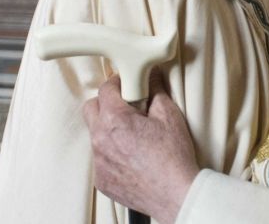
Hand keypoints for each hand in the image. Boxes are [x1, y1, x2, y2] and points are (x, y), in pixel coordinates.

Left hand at [82, 72, 198, 222]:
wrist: (176, 194)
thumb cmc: (174, 156)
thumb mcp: (169, 114)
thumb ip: (155, 89)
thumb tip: (151, 74)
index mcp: (114, 120)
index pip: (105, 89)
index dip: (118, 82)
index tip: (128, 84)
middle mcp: (100, 140)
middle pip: (91, 109)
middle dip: (106, 103)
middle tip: (126, 106)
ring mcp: (98, 163)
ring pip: (95, 135)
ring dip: (108, 129)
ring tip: (132, 135)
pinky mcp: (101, 180)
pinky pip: (100, 158)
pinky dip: (111, 153)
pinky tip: (131, 157)